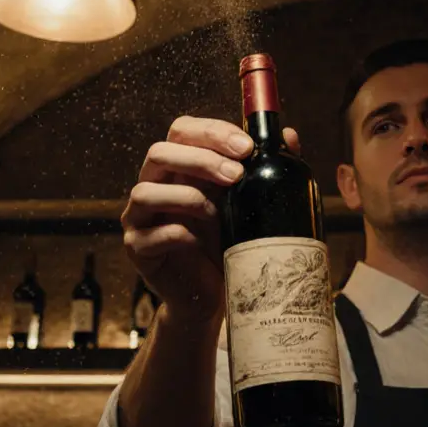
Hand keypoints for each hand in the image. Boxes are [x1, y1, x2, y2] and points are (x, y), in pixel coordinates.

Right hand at [121, 115, 300, 324]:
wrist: (212, 294)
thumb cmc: (226, 242)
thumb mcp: (247, 202)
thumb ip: (264, 168)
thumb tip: (290, 135)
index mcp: (178, 167)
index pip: (182, 131)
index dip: (211, 132)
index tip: (247, 147)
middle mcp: (154, 185)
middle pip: (159, 153)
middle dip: (201, 159)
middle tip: (236, 175)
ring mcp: (139, 217)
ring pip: (145, 192)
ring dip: (187, 197)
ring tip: (217, 213)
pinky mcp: (137, 249)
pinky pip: (147, 235)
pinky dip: (177, 234)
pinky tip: (199, 241)